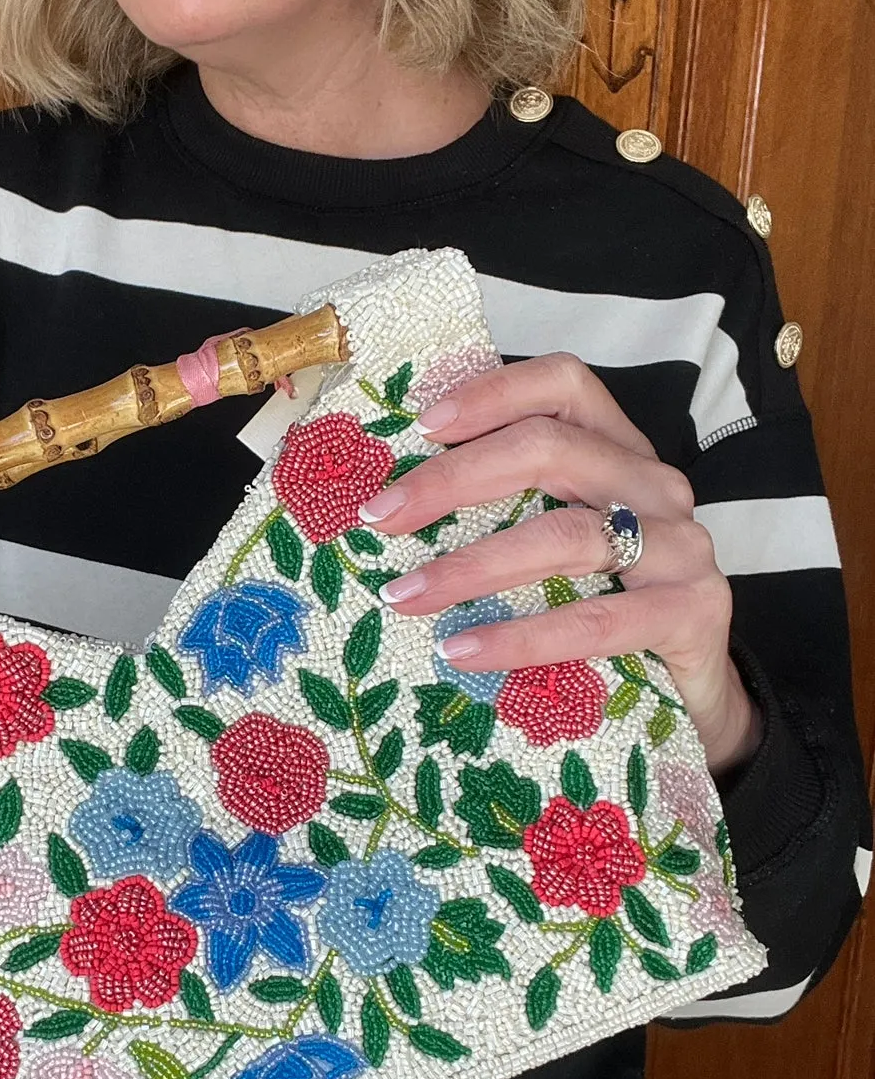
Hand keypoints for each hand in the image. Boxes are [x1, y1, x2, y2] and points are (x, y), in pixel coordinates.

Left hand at [357, 351, 761, 776]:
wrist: (696, 695)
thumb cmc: (608, 608)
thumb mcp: (561, 548)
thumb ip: (509, 512)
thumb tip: (396, 505)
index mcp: (621, 452)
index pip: (564, 383)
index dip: (493, 393)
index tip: (422, 426)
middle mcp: (656, 486)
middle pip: (551, 449)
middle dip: (453, 480)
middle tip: (381, 516)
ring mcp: (683, 547)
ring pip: (566, 535)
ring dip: (472, 566)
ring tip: (405, 595)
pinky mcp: (693, 613)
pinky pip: (595, 621)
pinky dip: (521, 637)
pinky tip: (463, 651)